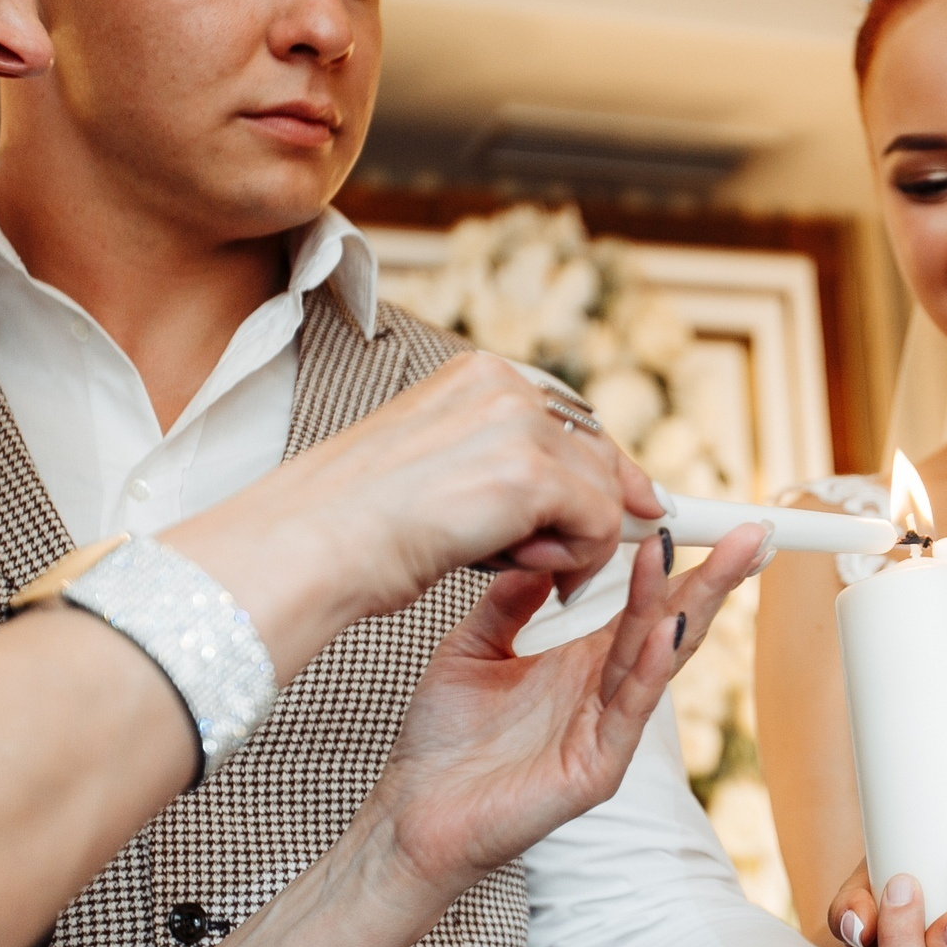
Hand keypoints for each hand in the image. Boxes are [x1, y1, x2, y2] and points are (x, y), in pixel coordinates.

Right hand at [167, 353, 660, 677]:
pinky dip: (575, 560)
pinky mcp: (529, 473)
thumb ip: (503, 468)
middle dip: (600, 512)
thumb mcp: (437, 472)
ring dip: (572, 545)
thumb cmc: (351, 527)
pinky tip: (523, 569)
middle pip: (600, 452)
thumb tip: (570, 496)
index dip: (606, 472)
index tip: (640, 506)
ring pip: (603, 495)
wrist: (306, 546)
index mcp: (476, 377)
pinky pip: (601, 525)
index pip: (570, 421)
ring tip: (512, 564)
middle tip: (577, 563)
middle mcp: (503, 385)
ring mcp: (517, 424)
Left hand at [362, 522, 763, 903]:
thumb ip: (508, 604)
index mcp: (579, 663)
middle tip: (750, 532)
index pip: (641, 604)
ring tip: (721, 560)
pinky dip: (652, 667)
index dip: (672, 563)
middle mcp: (601, 692)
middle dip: (711, 577)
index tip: (698, 519)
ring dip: (689, 605)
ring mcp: (605, 729)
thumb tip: (541, 552)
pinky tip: (668, 629)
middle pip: (669, 623)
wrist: (415, 815)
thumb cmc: (442, 744)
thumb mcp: (471, 650)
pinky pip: (630, 709)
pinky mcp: (597, 766)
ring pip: (658, 657)